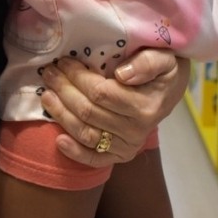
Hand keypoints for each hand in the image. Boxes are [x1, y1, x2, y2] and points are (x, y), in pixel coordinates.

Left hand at [38, 50, 189, 168]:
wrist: (171, 92)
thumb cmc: (164, 70)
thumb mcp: (164, 58)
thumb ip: (147, 62)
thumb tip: (122, 74)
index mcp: (145, 106)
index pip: (101, 93)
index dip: (78, 77)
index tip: (64, 61)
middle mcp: (136, 131)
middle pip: (88, 112)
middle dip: (64, 90)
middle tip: (49, 73)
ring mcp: (127, 146)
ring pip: (85, 133)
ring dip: (61, 115)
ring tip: (46, 96)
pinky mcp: (120, 156)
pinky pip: (94, 159)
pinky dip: (74, 152)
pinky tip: (58, 140)